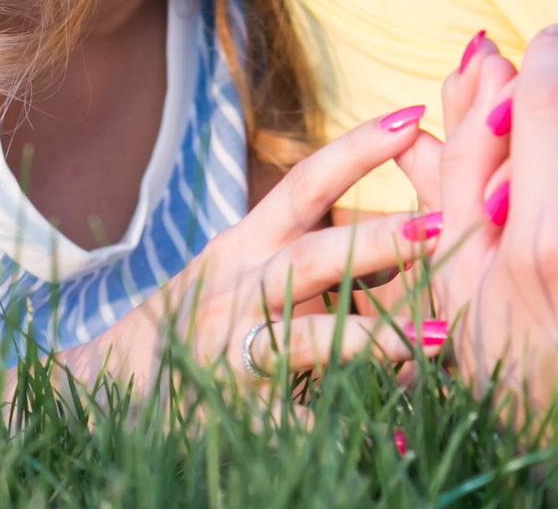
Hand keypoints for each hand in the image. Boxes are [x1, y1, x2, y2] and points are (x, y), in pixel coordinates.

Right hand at [61, 107, 443, 395]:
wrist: (115, 381)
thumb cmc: (199, 313)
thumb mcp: (240, 261)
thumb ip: (308, 240)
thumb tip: (402, 220)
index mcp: (245, 245)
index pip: (304, 184)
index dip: (355, 149)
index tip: (411, 117)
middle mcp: (240, 291)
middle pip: (312, 258)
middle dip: (378, 242)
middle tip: (442, 226)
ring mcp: (236, 352)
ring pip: (307, 339)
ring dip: (374, 339)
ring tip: (438, 338)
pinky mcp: (239, 411)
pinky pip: (298, 424)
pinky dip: (345, 433)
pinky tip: (397, 440)